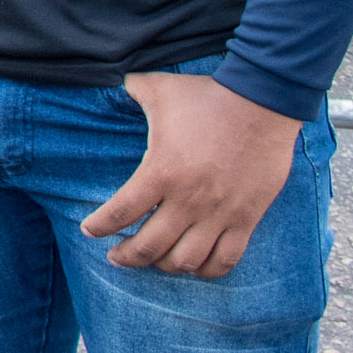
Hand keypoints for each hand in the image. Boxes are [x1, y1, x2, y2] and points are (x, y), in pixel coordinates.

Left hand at [79, 71, 302, 277]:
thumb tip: (118, 82)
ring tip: (152, 260)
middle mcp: (188, 200)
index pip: (120, 212)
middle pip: (149, 246)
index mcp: (160, 171)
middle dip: (127, 256)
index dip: (99, 226)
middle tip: (115, 256)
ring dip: (163, 266)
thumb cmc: (207, 97)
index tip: (89, 231)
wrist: (263, 103)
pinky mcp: (246, 219)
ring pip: (185, 260)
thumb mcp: (160, 89)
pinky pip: (224, 260)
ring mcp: (219, 213)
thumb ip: (132, 90)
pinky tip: (192, 265)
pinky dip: (205, 270)